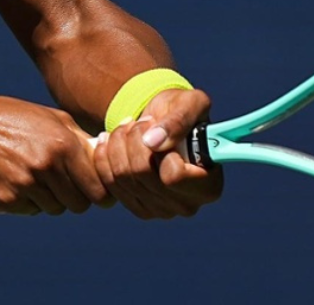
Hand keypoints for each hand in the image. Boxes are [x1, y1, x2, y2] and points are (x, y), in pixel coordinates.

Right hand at [0, 95, 107, 214]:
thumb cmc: (8, 117)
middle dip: (76, 196)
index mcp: (62, 144)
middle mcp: (46, 166)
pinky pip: (30, 211)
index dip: (101, 191)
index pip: (98, 188)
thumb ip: (79, 138)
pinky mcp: (6, 200)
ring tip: (35, 176)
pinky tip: (15, 179)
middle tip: (64, 182)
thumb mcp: (49, 117)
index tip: (98, 191)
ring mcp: (26, 186)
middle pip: (80, 204)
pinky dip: (28, 201)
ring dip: (51, 198)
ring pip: (56, 209)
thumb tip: (105, 154)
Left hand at [91, 87, 223, 218]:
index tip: (157, 126)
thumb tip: (154, 143)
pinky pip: (109, 184)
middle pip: (142, 176)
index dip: (160, 148)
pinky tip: (109, 139)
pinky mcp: (137, 207)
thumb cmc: (183, 112)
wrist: (163, 123)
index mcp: (209, 186)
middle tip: (139, 122)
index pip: (173, 176)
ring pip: (122, 178)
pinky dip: (104, 157)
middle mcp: (187, 205)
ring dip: (118, 144)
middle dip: (134, 139)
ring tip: (127, 127)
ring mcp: (160, 210)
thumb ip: (178, 120)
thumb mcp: (190, 103)